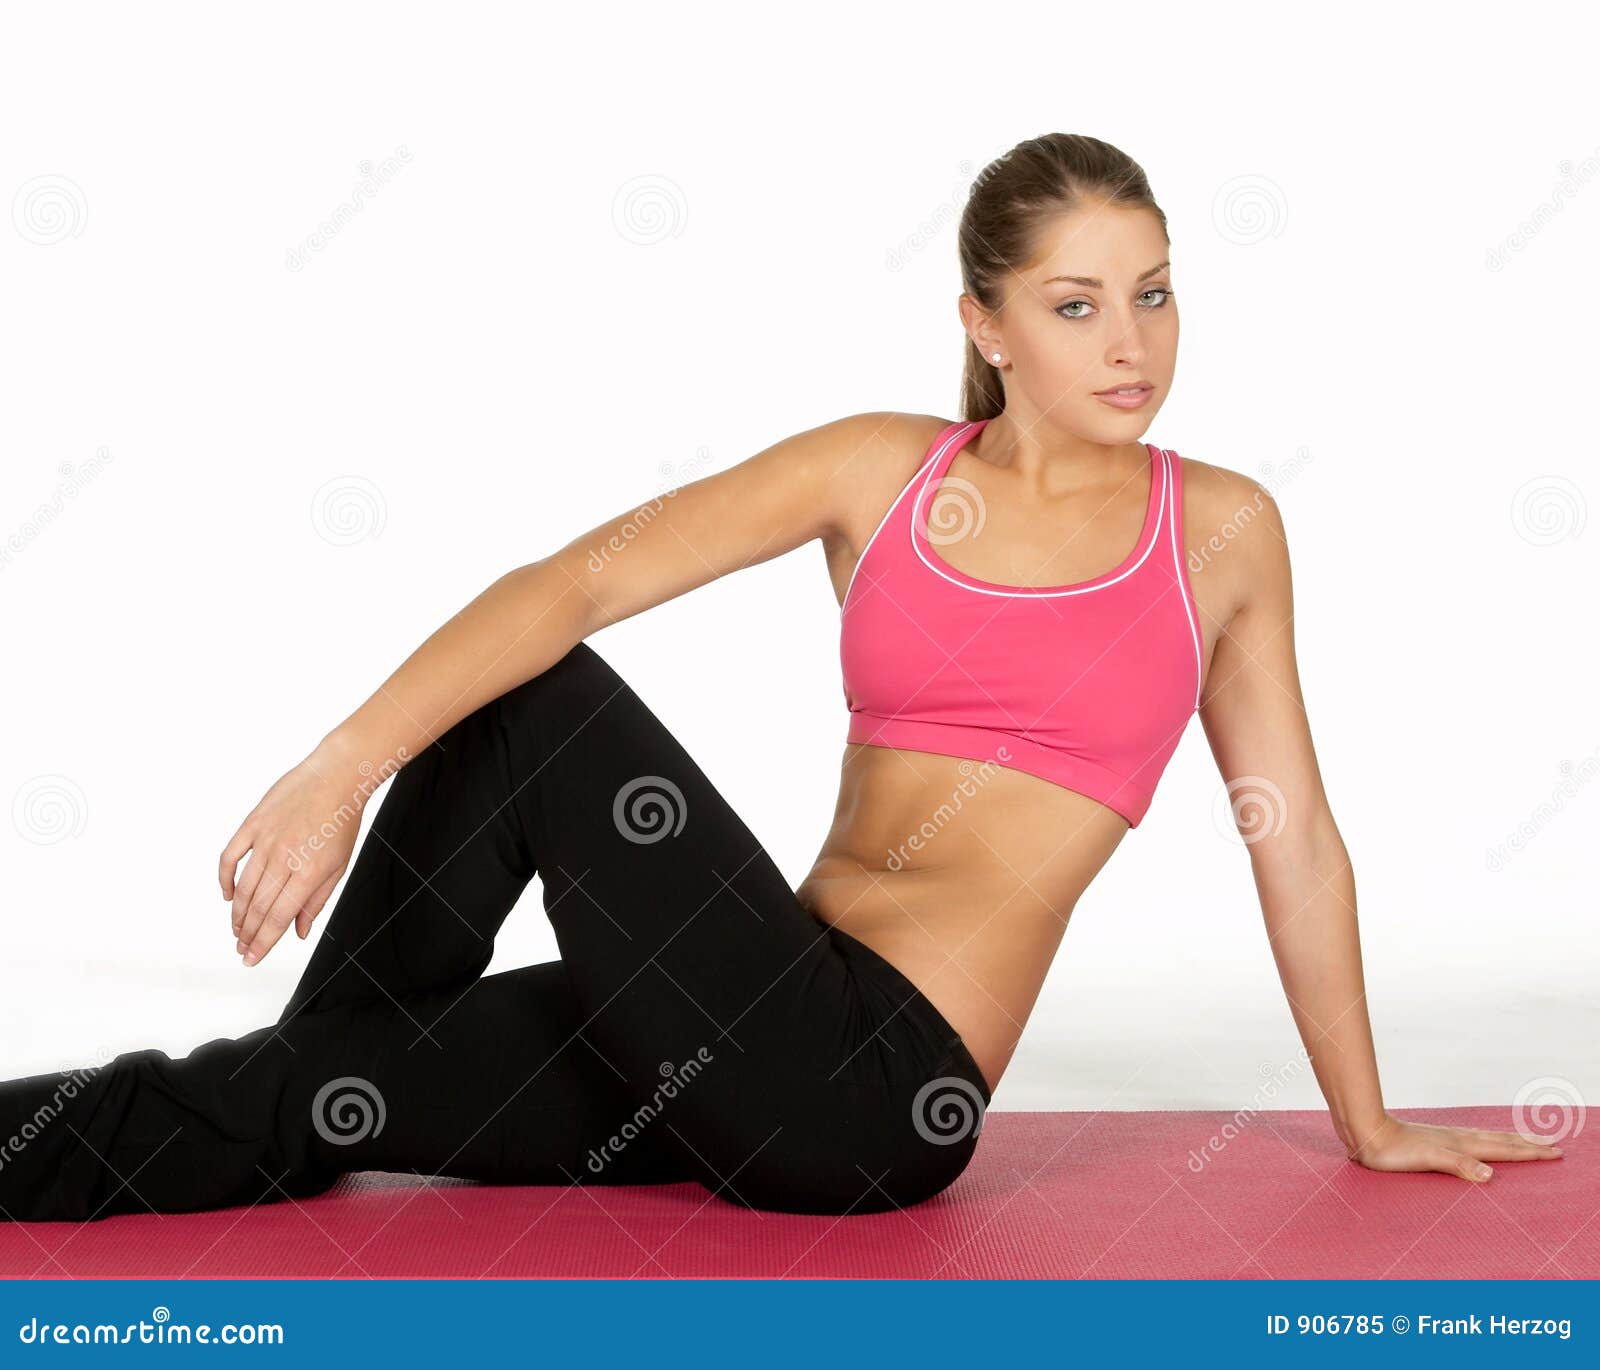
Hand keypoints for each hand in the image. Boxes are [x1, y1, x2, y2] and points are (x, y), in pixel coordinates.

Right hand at [218, 738, 377, 965]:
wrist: (336, 777)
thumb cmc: (342, 821)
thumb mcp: (338, 865)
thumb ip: (316, 900)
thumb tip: (299, 931)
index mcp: (308, 872)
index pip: (278, 918)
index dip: (263, 943)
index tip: (251, 959)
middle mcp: (284, 858)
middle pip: (257, 907)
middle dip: (247, 934)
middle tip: (241, 948)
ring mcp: (265, 840)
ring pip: (242, 887)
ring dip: (236, 913)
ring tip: (236, 930)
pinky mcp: (253, 824)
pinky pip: (230, 857)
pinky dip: (225, 878)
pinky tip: (227, 894)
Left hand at [1345, 1112, 1563, 1181]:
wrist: (1366, 1134)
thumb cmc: (1394, 1151)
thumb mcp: (1428, 1160)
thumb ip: (1459, 1165)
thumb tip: (1490, 1175)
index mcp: (1461, 1145)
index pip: (1503, 1149)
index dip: (1530, 1152)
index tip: (1555, 1152)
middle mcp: (1457, 1139)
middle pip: (1500, 1140)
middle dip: (1527, 1144)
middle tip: (1554, 1145)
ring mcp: (1446, 1138)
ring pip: (1487, 1138)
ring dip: (1510, 1140)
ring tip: (1526, 1140)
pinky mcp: (1434, 1142)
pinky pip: (1471, 1140)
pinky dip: (1486, 1142)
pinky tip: (1479, 1144)